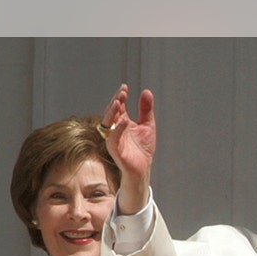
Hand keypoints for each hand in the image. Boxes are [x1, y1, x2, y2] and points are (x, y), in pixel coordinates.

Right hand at [102, 83, 155, 214]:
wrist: (143, 168)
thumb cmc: (143, 148)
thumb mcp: (148, 125)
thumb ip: (146, 110)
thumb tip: (146, 91)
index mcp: (122, 122)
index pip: (119, 106)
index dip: (120, 96)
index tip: (125, 87)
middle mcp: (115, 128)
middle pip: (111, 111)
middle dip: (116, 101)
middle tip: (122, 92)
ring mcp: (113, 138)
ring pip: (108, 123)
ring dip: (112, 112)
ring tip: (119, 102)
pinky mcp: (115, 149)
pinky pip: (113, 138)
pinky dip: (118, 129)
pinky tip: (124, 121)